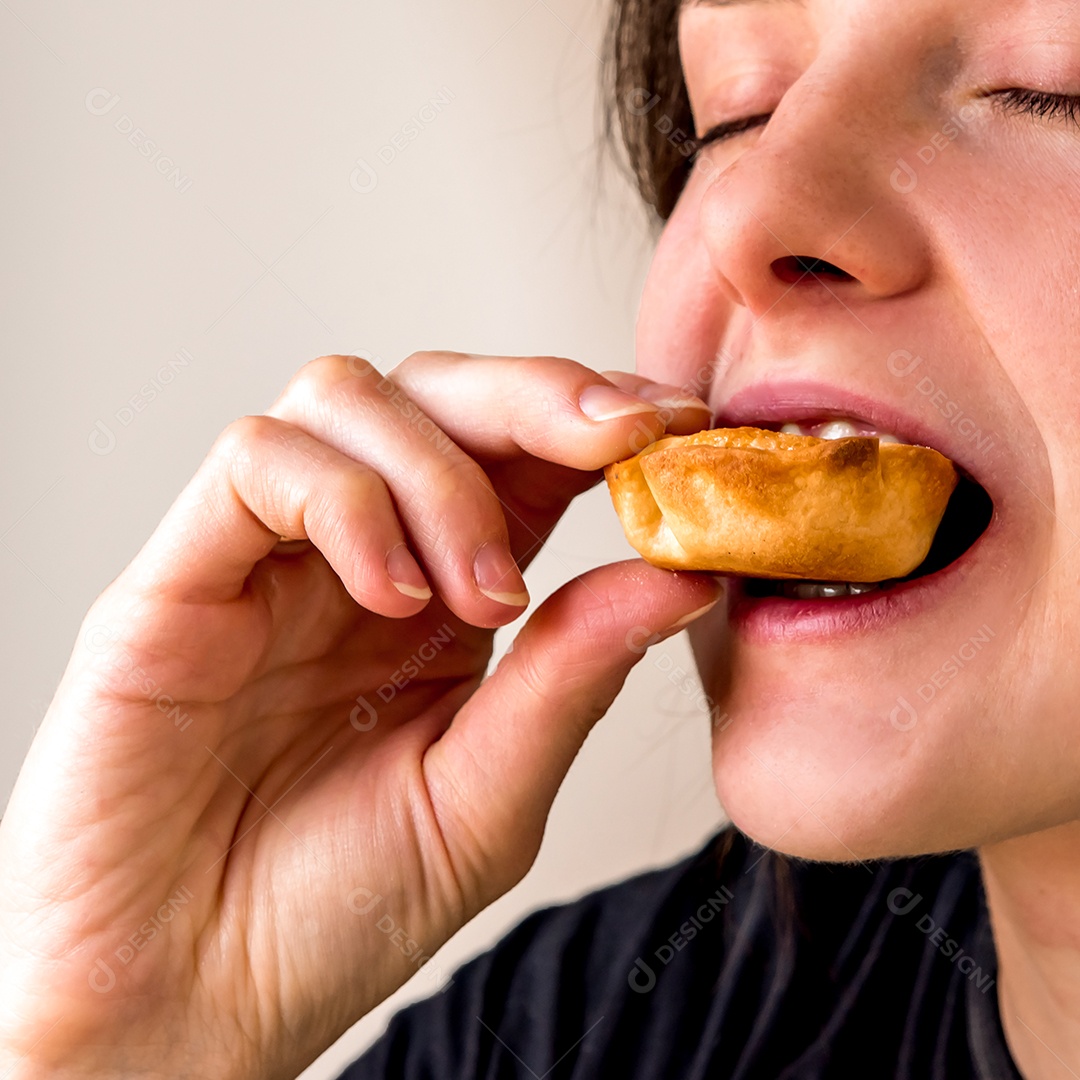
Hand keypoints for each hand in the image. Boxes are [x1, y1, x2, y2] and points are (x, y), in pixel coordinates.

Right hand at [0, 353, 718, 1078]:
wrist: (193, 1007)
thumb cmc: (337, 912)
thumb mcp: (488, 794)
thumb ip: (574, 675)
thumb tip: (684, 574)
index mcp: (441, 595)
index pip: (519, 452)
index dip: (600, 416)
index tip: (679, 423)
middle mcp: (355, 553)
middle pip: (439, 390)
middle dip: (540, 396)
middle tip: (618, 442)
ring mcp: (264, 557)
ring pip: (348, 398)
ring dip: (443, 473)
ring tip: (479, 595)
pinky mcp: (176, 578)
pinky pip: (256, 463)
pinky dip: (343, 501)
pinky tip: (389, 595)